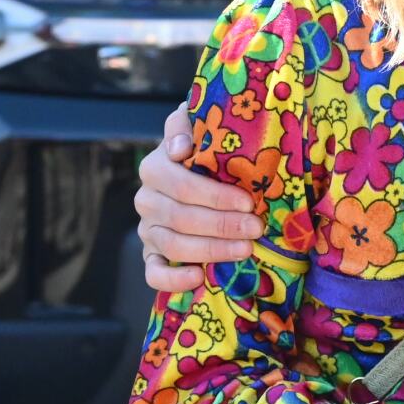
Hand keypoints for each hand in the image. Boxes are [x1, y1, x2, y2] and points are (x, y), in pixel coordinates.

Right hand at [135, 107, 259, 292]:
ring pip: (173, 245)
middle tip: (256, 227)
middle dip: (223, 224)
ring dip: (212, 250)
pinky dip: (173, 279)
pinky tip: (199, 277)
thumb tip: (181, 147)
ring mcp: (148, 229)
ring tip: (246, 249)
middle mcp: (147, 199)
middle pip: (181, 217)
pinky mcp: (152, 254)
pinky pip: (154, 273)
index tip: (247, 201)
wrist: (196, 172)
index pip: (180, 184)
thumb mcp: (200, 127)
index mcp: (155, 167)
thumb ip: (187, 124)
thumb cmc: (207, 150)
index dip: (214, 195)